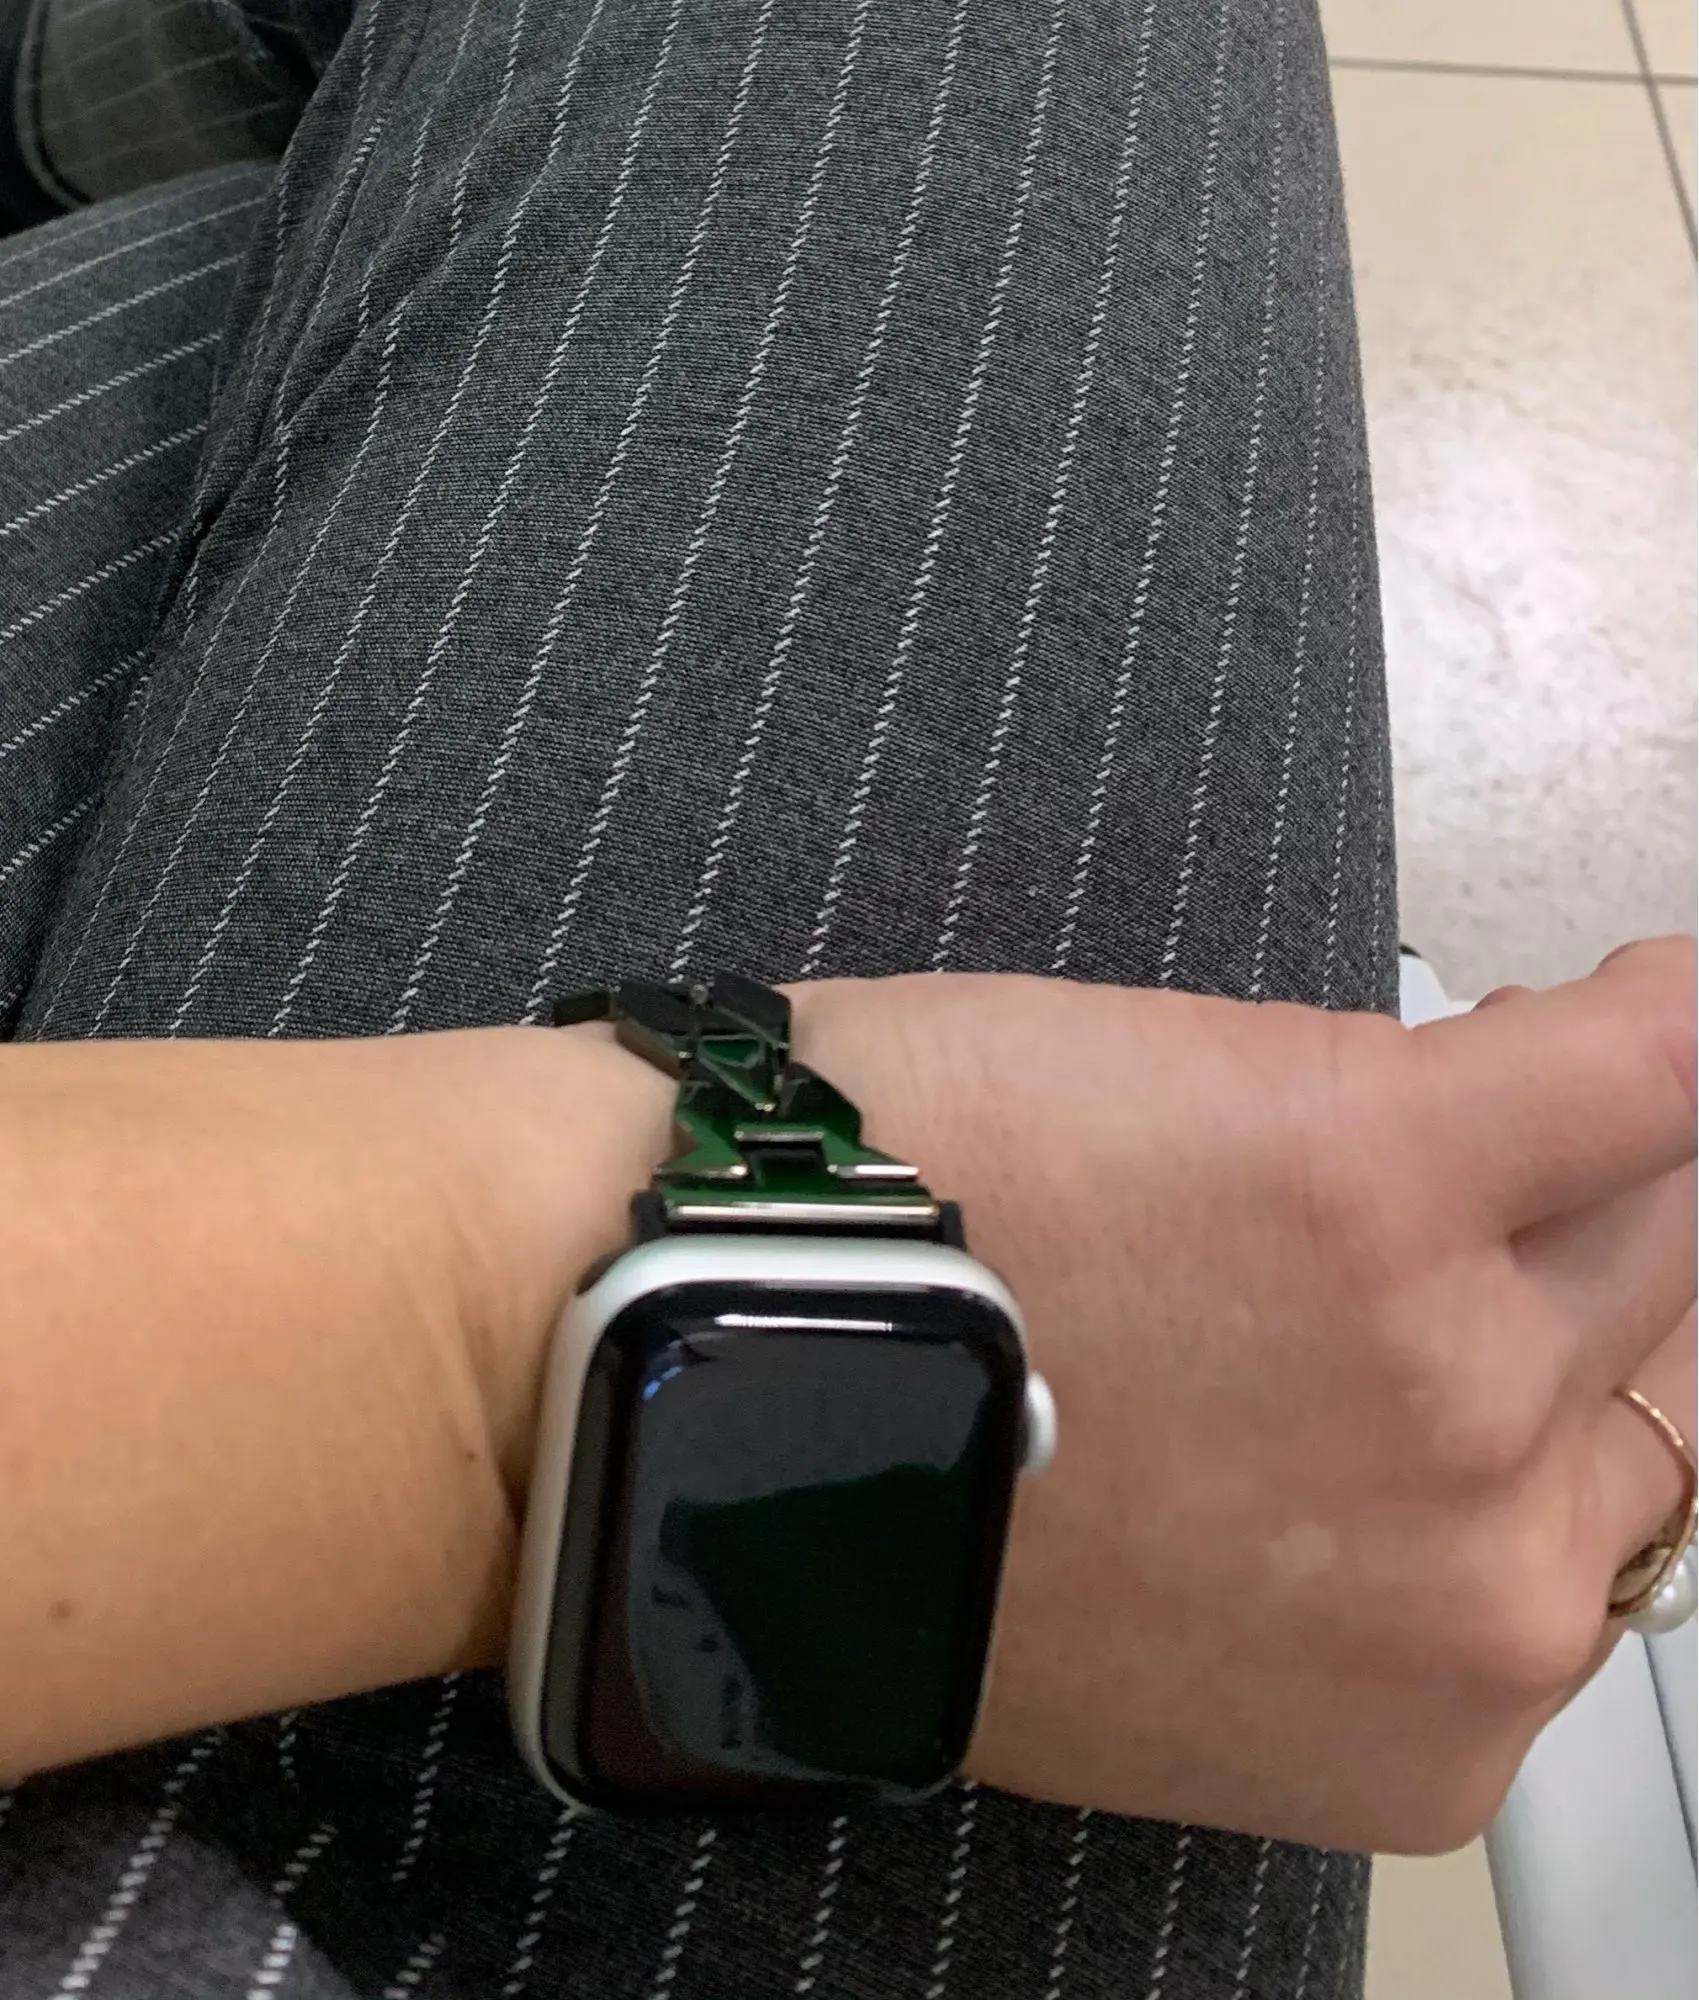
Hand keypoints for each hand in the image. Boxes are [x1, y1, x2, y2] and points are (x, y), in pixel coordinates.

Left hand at [788, 939, 1695, 1852]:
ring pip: (1647, 1209)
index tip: (1526, 1302)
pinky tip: (1651, 988)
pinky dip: (1663, 1017)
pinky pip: (1649, 1068)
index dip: (1561, 1374)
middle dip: (1582, 1255)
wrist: (689, 1372)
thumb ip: (1305, 1556)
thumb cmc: (869, 1479)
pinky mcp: (1378, 1177)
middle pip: (1642, 1353)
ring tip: (1503, 1063)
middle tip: (1484, 1179)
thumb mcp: (1140, 1616)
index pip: (1611, 1498)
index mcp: (1430, 1707)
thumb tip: (1359, 1416)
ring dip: (1592, 1131)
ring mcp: (1450, 1373)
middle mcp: (1485, 1574)